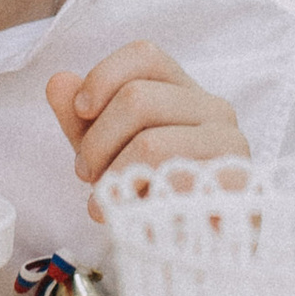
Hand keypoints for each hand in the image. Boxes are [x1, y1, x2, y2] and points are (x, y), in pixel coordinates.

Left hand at [46, 43, 248, 216]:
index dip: (103, 76)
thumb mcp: (107, 150)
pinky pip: (175, 183)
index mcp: (182, 89)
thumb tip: (58, 82)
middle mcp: (212, 106)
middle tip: (86, 173)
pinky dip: (141, 200)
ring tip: (107, 198)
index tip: (80, 110)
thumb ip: (81, 118)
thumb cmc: (150, 187)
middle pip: (137, 98)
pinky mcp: (236, 181)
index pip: (144, 55)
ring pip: (151, 143)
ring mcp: (229, 142)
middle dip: (97, 141)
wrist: (196, 240)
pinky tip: (135, 213)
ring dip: (115, 175)